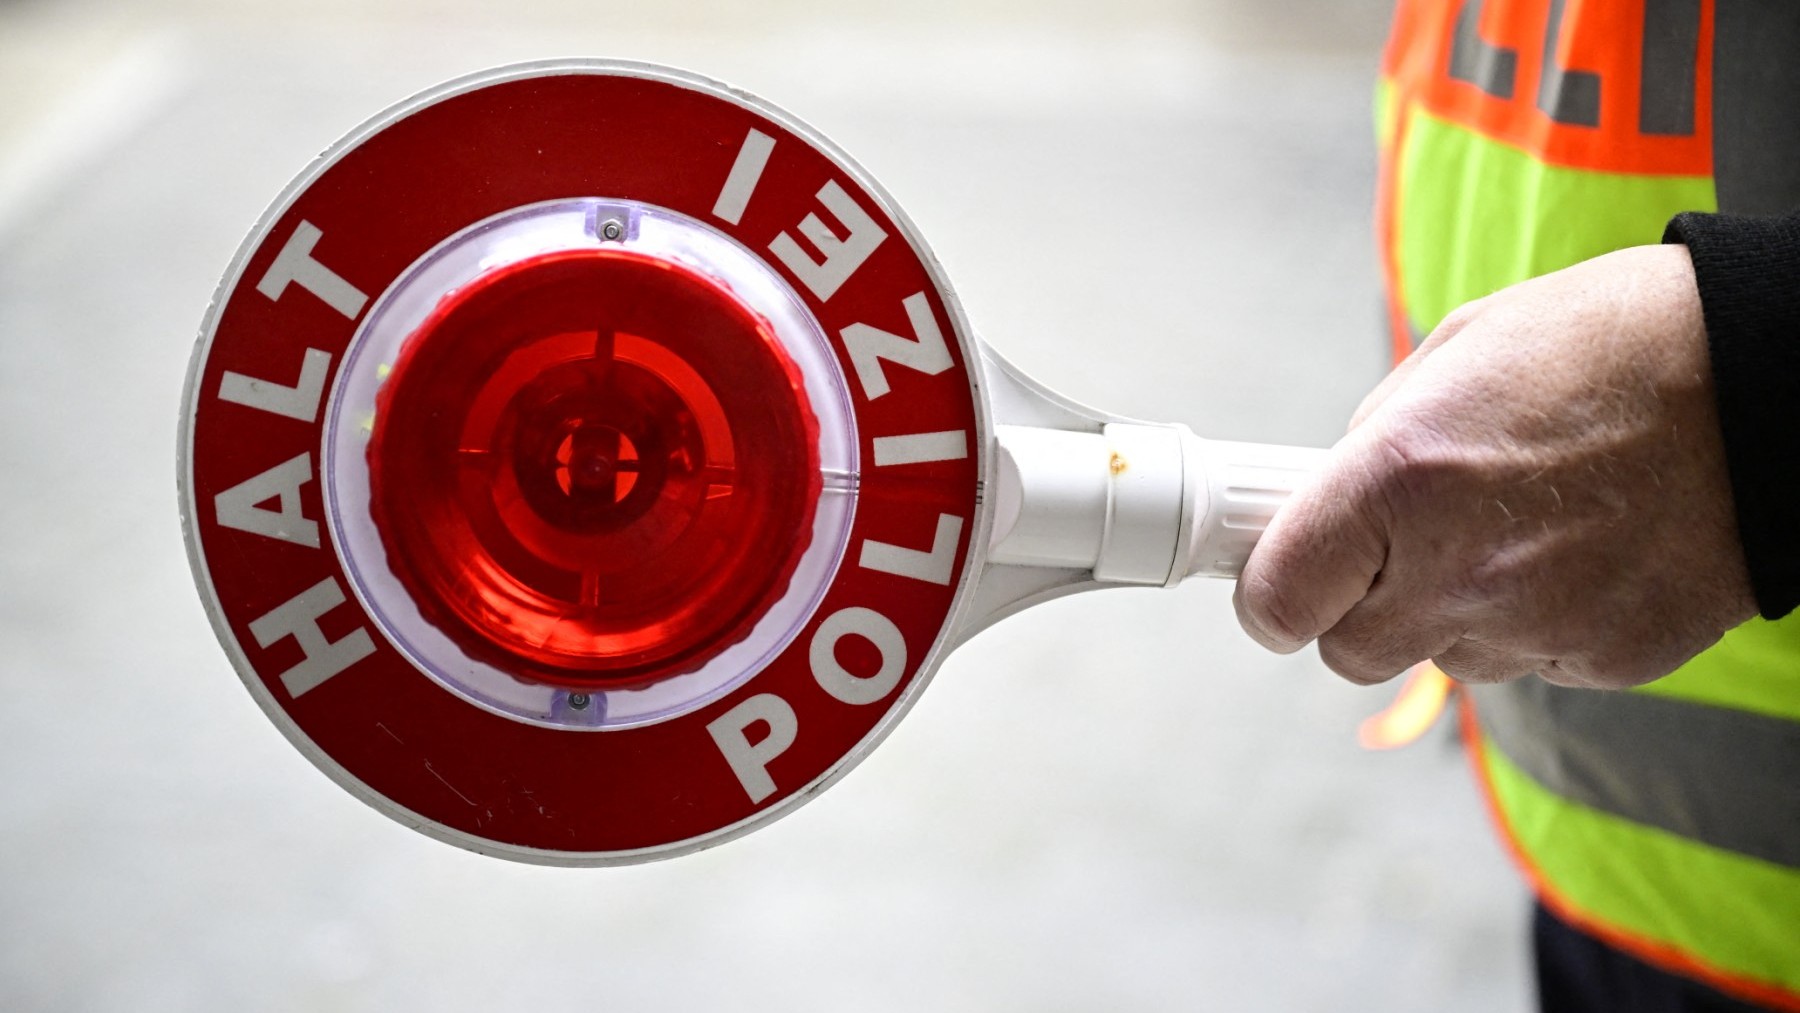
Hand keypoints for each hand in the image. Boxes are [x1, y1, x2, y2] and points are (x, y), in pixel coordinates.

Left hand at [1234, 244, 1755, 688]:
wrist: (1768, 383)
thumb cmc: (1612, 346)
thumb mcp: (1457, 355)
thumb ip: (1375, 441)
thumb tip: (1330, 500)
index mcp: (1400, 481)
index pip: (1277, 599)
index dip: (1268, 594)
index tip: (1276, 581)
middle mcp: (1458, 570)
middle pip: (1348, 651)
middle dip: (1356, 606)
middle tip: (1398, 549)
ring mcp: (1535, 625)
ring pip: (1441, 659)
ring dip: (1451, 613)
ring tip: (1516, 527)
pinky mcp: (1603, 658)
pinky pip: (1527, 662)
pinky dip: (1532, 622)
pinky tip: (1574, 551)